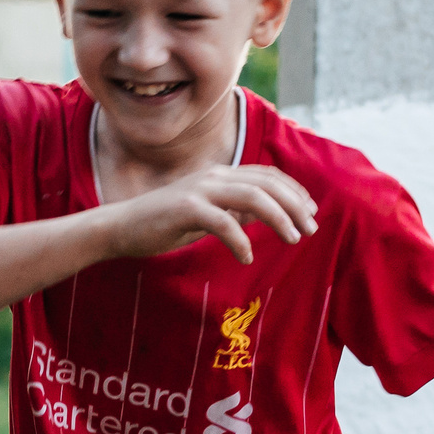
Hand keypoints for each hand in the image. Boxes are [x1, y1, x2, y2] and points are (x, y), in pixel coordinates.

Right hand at [99, 165, 318, 263]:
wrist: (121, 227)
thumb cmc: (163, 223)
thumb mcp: (205, 214)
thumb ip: (232, 209)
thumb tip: (261, 214)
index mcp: (219, 175)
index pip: (267, 175)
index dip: (294, 191)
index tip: (311, 211)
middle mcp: (213, 176)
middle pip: (266, 183)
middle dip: (295, 205)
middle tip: (311, 229)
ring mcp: (199, 190)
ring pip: (252, 196)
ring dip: (278, 218)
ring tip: (293, 238)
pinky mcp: (185, 209)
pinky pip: (223, 222)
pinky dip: (240, 240)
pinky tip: (247, 258)